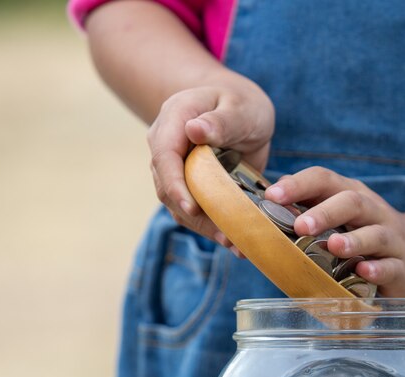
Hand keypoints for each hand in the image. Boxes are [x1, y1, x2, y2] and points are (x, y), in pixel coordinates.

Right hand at [148, 81, 273, 247]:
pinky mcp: (188, 188)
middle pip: (168, 188)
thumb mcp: (240, 107)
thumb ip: (221, 120)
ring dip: (205, 228)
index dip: (175, 184)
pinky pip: (194, 212)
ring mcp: (174, 170)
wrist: (237, 109)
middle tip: (227, 237)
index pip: (164, 156)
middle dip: (195, 216)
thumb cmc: (239, 103)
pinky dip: (213, 228)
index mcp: (174, 121)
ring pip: (179, 205)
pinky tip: (236, 241)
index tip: (191, 207)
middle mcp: (166, 147)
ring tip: (235, 245)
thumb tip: (194, 131)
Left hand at [264, 167, 404, 297]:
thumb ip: (304, 220)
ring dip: (353, 240)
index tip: (272, 196)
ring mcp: (390, 238)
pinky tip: (364, 271)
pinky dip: (378, 268)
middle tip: (300, 225)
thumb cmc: (363, 236)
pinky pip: (391, 266)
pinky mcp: (402, 267)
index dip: (299, 184)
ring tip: (333, 247)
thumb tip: (252, 228)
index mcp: (350, 195)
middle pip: (351, 201)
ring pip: (374, 233)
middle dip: (325, 212)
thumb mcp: (339, 221)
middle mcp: (372, 211)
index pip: (324, 179)